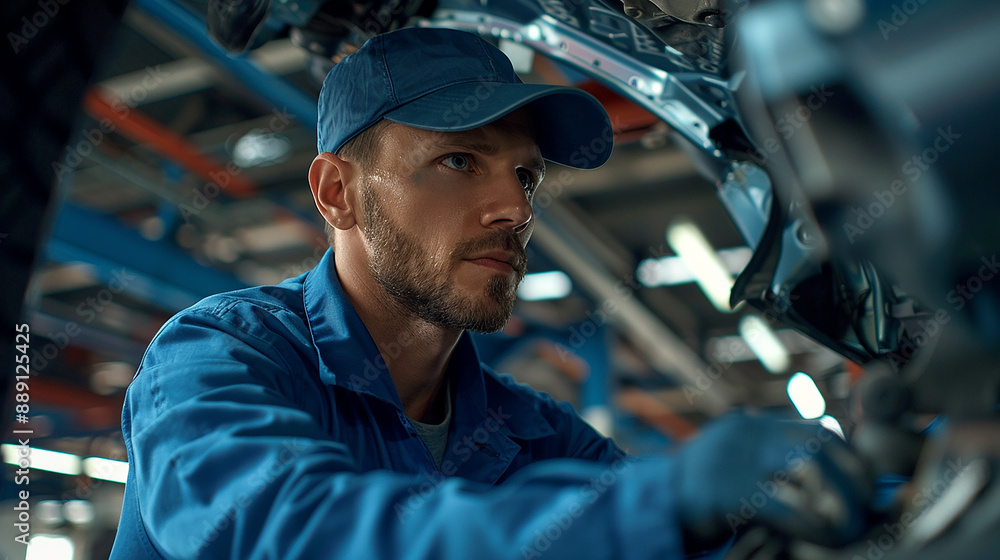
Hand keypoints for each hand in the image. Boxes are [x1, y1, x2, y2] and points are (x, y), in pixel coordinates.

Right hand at [674, 411, 871, 549]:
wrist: (644, 509)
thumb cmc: (693, 500)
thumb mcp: (733, 471)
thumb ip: (770, 470)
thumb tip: (827, 488)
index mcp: (748, 426)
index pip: (817, 430)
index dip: (849, 460)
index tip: (864, 488)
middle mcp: (745, 434)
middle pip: (820, 442)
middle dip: (854, 478)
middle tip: (864, 511)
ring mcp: (735, 459)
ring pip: (812, 464)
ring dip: (842, 499)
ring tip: (849, 527)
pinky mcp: (727, 492)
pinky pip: (788, 506)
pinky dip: (816, 525)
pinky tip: (827, 539)